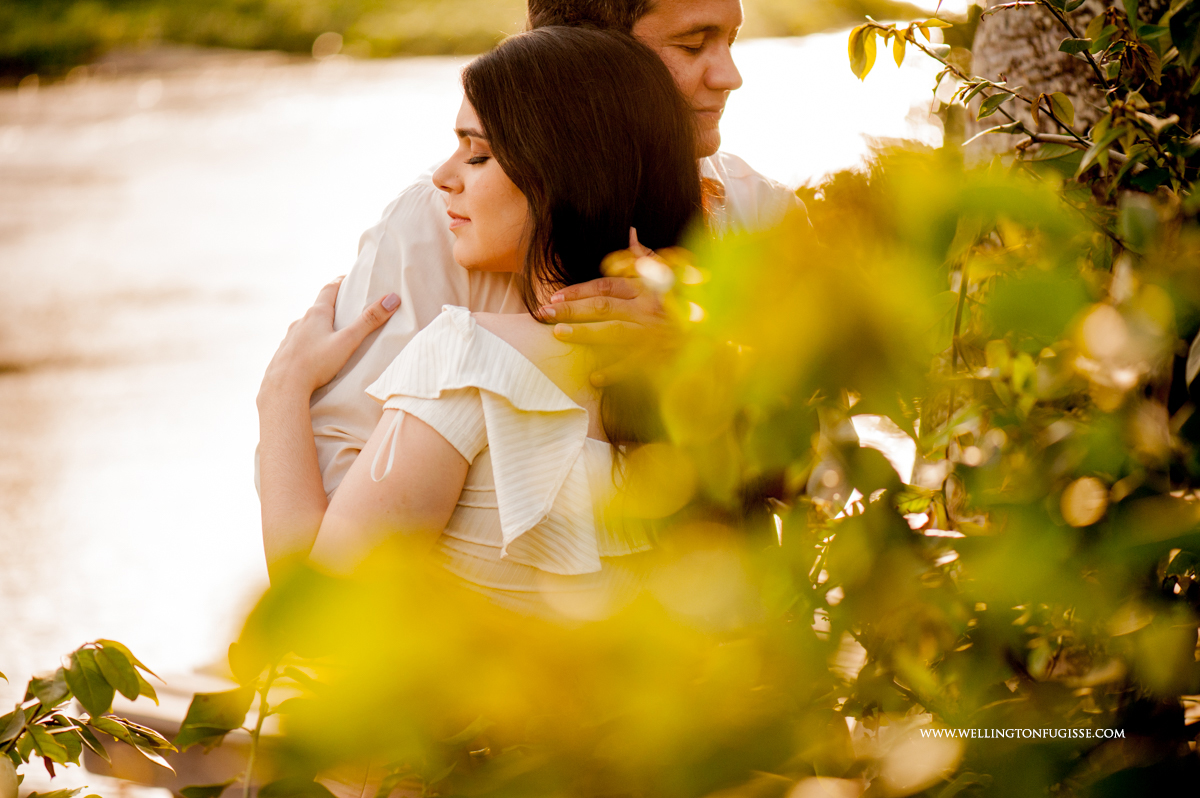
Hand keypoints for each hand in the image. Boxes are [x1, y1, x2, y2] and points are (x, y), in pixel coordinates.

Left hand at [259, 277, 399, 404]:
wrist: (283, 388)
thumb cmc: (316, 364)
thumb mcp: (348, 342)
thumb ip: (369, 321)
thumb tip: (392, 299)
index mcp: (316, 315)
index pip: (329, 289)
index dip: (340, 282)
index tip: (348, 279)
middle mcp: (300, 322)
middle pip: (317, 308)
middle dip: (331, 307)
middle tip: (345, 309)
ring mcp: (289, 338)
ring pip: (306, 327)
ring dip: (318, 327)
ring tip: (331, 335)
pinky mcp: (284, 355)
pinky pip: (298, 344)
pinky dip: (308, 344)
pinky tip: (313, 355)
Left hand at [535, 229, 675, 386]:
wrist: (718, 334)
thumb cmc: (688, 304)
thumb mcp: (670, 276)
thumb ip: (646, 258)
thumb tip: (630, 232)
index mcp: (646, 288)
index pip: (606, 285)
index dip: (579, 290)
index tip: (554, 296)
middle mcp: (648, 308)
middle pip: (604, 305)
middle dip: (572, 308)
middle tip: (544, 313)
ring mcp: (654, 333)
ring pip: (615, 331)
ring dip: (586, 333)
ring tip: (560, 334)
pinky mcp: (663, 356)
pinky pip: (636, 364)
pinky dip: (615, 371)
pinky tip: (594, 377)